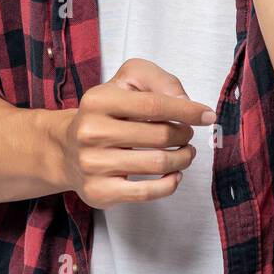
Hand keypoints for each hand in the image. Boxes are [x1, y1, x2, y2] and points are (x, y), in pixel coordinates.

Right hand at [55, 58, 214, 209]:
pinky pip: (147, 192)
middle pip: (158, 136)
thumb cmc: (105, 113)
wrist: (67, 149)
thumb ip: (159, 81)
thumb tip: (185, 102)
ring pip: (157, 164)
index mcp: (97, 100)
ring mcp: (92, 164)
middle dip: (184, 134)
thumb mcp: (126, 82)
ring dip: (182, 158)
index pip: (152, 105)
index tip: (206, 114)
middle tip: (188, 134)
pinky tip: (173, 173)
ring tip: (185, 152)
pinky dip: (169, 183)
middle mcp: (90, 132)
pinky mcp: (99, 192)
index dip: (185, 110)